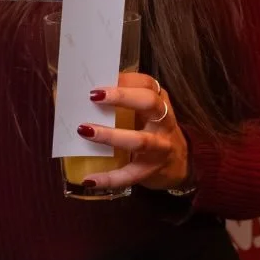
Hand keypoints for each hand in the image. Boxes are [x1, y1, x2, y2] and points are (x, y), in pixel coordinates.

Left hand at [76, 73, 191, 192]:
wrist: (178, 164)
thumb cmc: (151, 130)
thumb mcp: (144, 113)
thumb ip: (122, 103)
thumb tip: (81, 95)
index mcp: (159, 102)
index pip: (147, 83)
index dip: (125, 80)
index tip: (99, 80)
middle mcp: (164, 121)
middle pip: (149, 103)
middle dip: (122, 98)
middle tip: (93, 97)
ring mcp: (160, 147)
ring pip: (140, 140)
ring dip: (111, 135)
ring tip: (84, 130)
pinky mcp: (151, 170)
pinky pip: (130, 174)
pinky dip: (110, 178)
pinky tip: (89, 179)